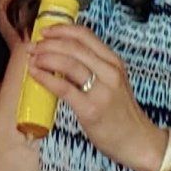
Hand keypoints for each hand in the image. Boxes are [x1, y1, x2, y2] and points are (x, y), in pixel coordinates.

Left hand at [28, 23, 164, 170]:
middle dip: (49, 43)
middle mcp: (110, 72)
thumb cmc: (120, 114)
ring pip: (69, 63)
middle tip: (33, 46)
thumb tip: (61, 58)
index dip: (62, 29)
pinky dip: (46, 77)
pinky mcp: (91, 109)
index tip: (46, 31)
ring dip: (45, 57)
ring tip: (32, 59)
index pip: (86, 36)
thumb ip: (94, 69)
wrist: (137, 141)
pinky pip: (64, 88)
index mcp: (114, 62)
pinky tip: (35, 74)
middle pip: (74, 47)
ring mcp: (102, 90)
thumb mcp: (112, 83)